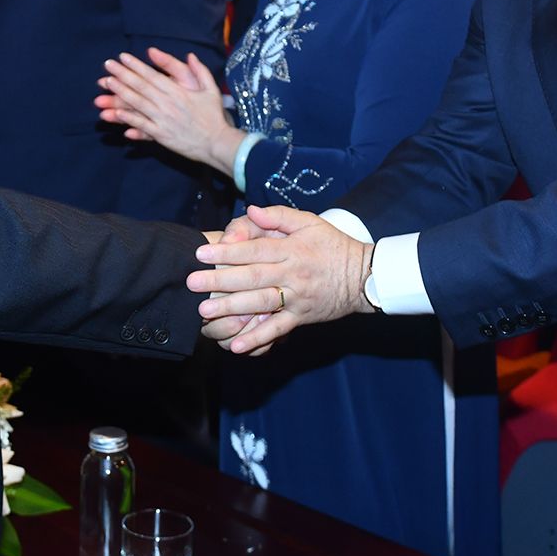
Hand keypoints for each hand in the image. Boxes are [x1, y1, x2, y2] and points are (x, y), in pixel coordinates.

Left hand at [96, 49, 242, 172]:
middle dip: (122, 74)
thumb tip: (190, 56)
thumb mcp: (211, 89)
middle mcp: (168, 103)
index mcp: (178, 91)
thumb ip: (200, 71)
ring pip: (138, 103)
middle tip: (107, 65)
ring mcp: (163, 120)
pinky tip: (116, 112)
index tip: (123, 57)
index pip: (152, 75)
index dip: (136, 65)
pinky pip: (142, 125)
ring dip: (120, 93)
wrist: (217, 142)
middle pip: (141, 86)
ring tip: (107, 83)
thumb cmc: (213, 116)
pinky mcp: (161, 135)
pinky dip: (129, 119)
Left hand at [188, 203, 371, 354]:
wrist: (365, 276)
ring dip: (232, 309)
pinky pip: (278, 329)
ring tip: (205, 311)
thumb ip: (279, 215)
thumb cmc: (333, 245)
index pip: (255, 250)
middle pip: (252, 277)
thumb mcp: (310, 222)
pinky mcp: (301, 317)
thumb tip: (251, 210)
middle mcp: (293, 274)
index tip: (201, 254)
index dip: (227, 251)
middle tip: (192, 283)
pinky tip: (236, 345)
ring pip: (261, 303)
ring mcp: (297, 298)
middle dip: (220, 280)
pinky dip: (258, 338)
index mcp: (292, 249)